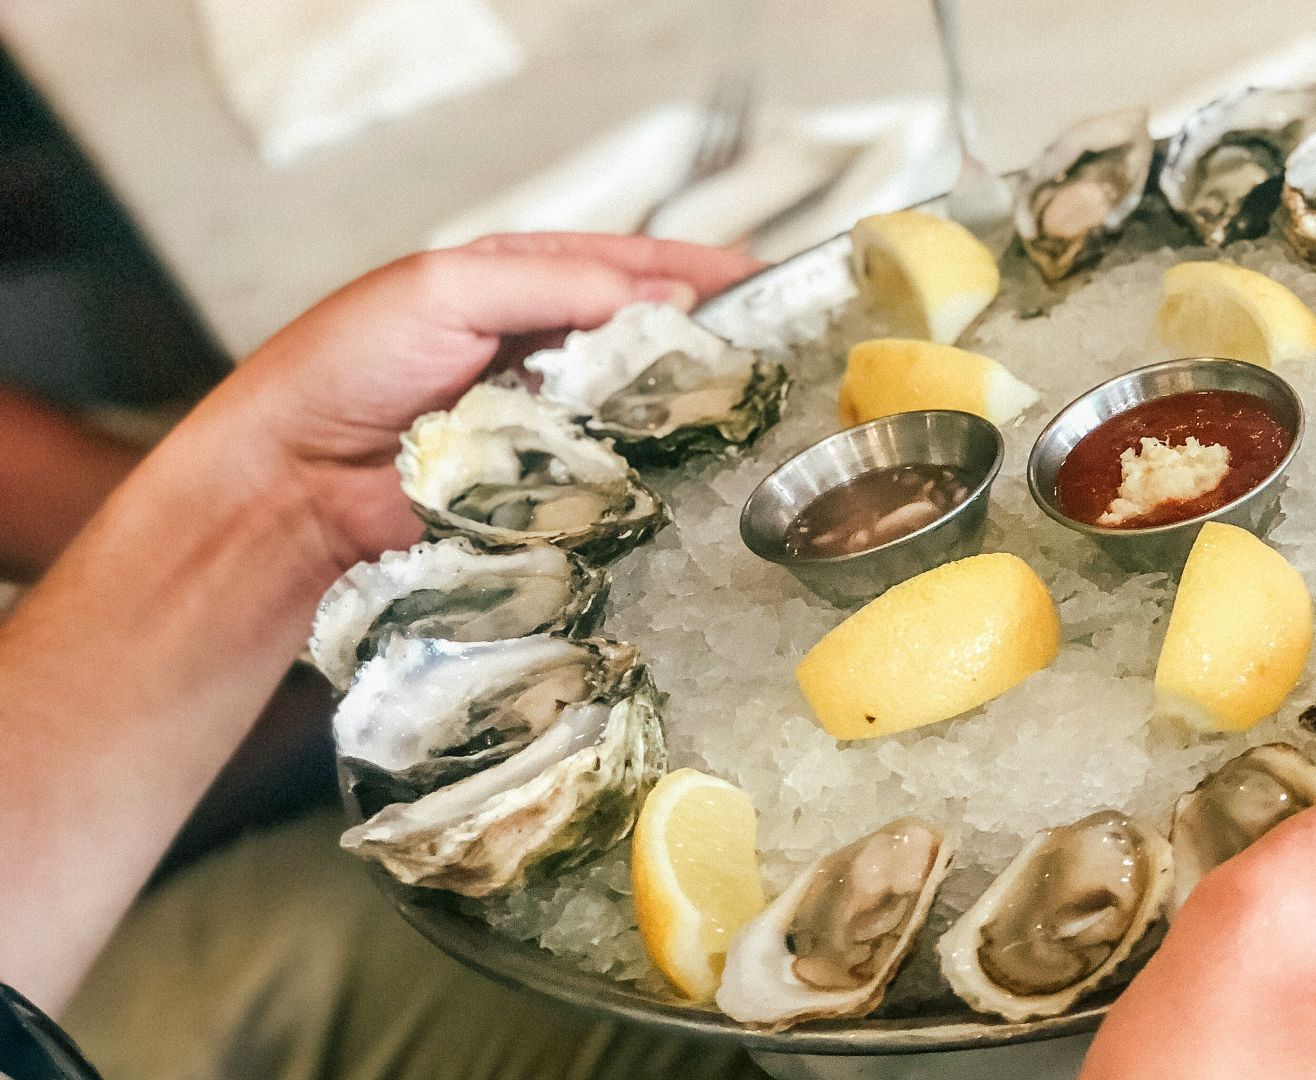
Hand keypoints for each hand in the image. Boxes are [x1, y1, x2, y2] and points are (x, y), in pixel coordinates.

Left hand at [200, 232, 762, 570]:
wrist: (293, 483)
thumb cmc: (347, 367)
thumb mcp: (448, 289)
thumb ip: (558, 284)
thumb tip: (666, 302)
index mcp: (520, 282)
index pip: (630, 265)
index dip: (700, 272)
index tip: (768, 281)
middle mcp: (543, 350)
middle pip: (650, 340)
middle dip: (712, 342)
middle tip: (781, 353)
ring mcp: (550, 423)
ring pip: (643, 410)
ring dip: (692, 410)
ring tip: (760, 410)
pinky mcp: (548, 490)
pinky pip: (618, 476)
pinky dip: (655, 470)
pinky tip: (701, 470)